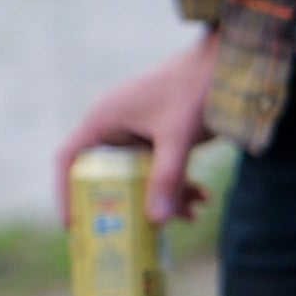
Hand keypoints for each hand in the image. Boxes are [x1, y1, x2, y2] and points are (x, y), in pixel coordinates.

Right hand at [58, 31, 228, 227]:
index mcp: (104, 119)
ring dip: (161, 197)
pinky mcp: (161, 133)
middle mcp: (115, 125)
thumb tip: (158, 221)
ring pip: (138, 176)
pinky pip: (159, 168)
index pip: (69, 160)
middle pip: (106, 176)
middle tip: (134, 235)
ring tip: (193, 214)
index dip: (66, 193)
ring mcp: (139, 130)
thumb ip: (167, 177)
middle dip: (126, 206)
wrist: (229, 61)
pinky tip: (202, 198)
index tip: (76, 225)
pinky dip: (177, 185)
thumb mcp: (178, 136)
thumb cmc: (195, 88)